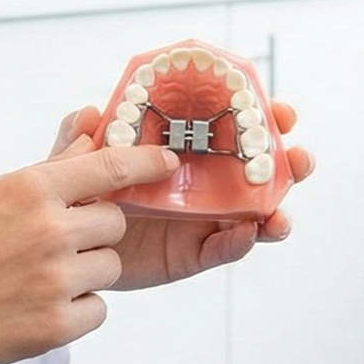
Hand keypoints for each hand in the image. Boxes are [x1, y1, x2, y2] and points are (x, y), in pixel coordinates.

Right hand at [0, 141, 179, 363]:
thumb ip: (45, 175)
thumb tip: (90, 143)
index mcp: (29, 189)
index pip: (110, 165)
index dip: (145, 162)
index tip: (168, 162)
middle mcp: (49, 230)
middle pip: (113, 223)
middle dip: (92, 233)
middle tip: (49, 247)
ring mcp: (54, 280)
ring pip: (108, 267)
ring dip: (85, 273)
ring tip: (35, 280)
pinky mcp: (54, 326)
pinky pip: (97, 310)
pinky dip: (74, 311)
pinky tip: (34, 308)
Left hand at [47, 101, 313, 290]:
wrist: (63, 250)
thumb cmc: (76, 195)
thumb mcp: (72, 163)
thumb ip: (77, 139)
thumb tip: (89, 113)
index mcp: (182, 147)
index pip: (228, 125)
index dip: (259, 115)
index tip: (278, 109)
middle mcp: (201, 180)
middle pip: (255, 167)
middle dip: (285, 162)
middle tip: (299, 159)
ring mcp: (202, 218)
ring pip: (252, 211)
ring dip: (275, 209)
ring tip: (280, 215)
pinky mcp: (194, 253)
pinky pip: (224, 248)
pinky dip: (240, 242)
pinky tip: (248, 235)